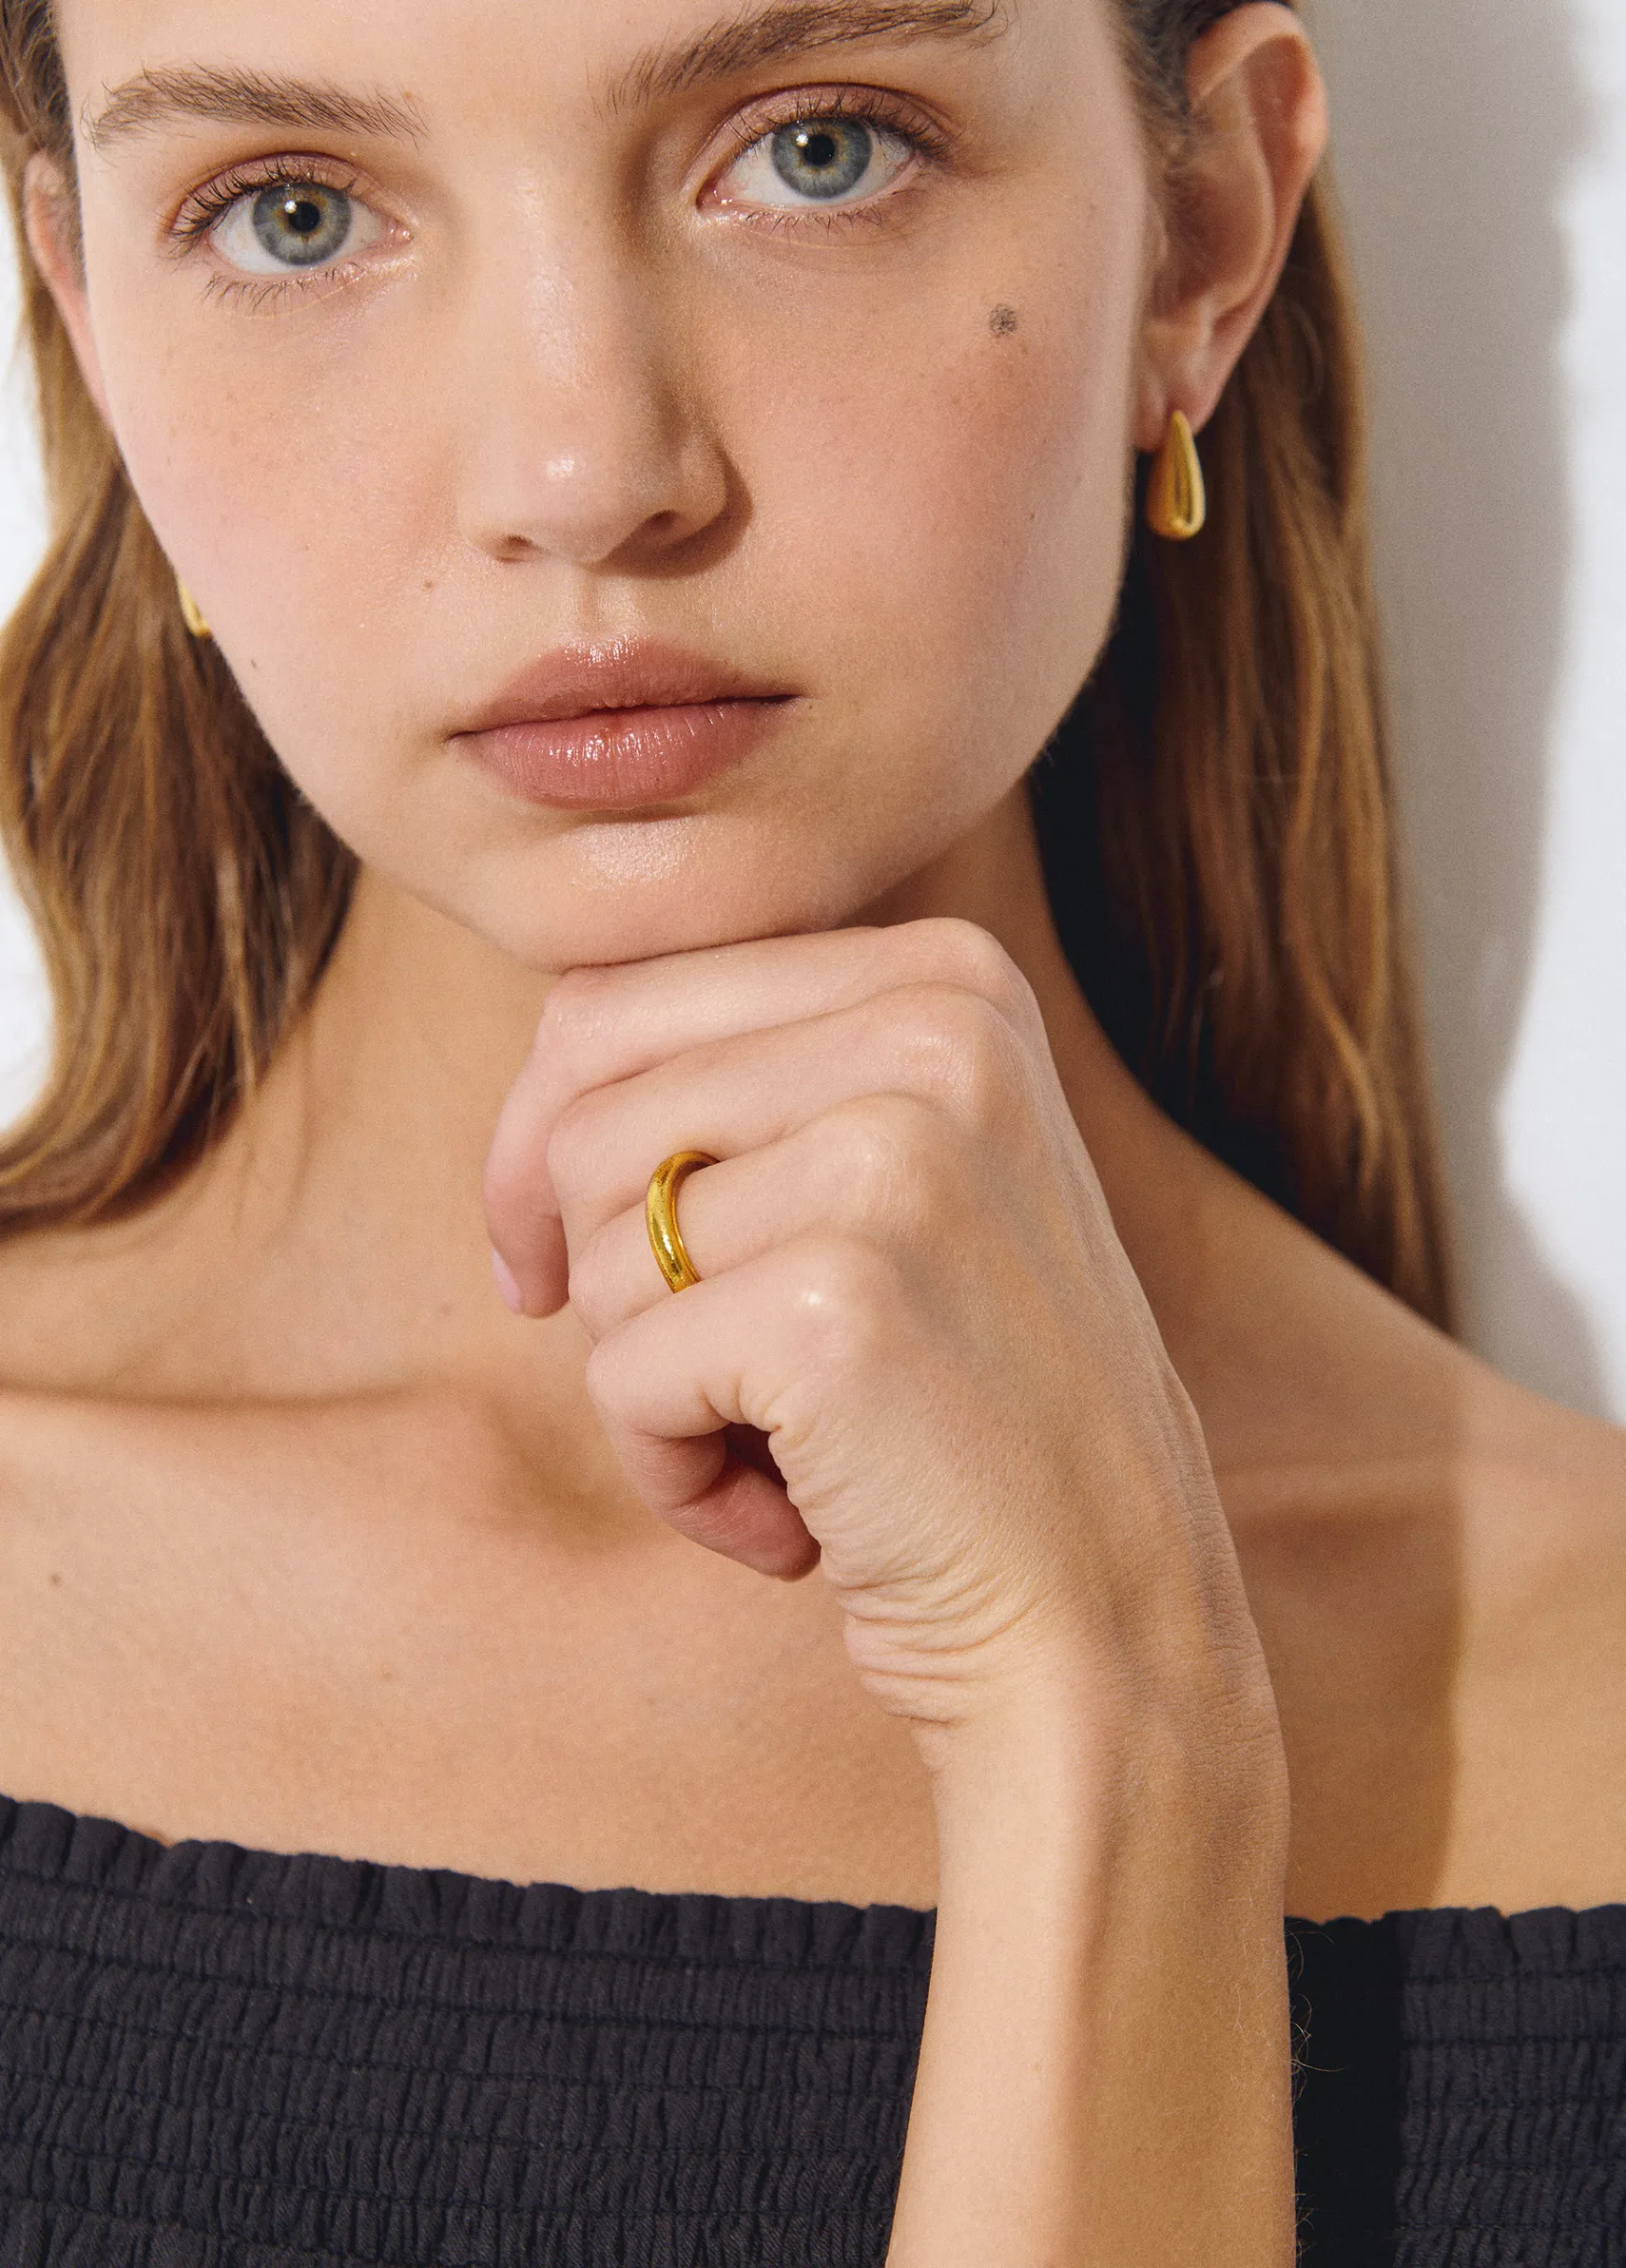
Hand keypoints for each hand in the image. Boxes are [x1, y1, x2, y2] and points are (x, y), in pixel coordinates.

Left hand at [485, 919, 1261, 1733]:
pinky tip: (792, 1520)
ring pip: (600, 1248)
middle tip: (713, 1375)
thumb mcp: (890, 1189)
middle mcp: (936, 1030)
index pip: (617, 1001)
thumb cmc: (961, 1416)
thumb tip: (534, 1104)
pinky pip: (624, 1374)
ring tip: (788, 1445)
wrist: (1109, 1624)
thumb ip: (748, 1093)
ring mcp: (896, 1159)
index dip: (541, 1143)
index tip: (555, 1262)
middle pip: (589, 1118)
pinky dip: (671, 1475)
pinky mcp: (840, 1304)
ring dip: (650, 1385)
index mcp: (946, 977)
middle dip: (601, 1271)